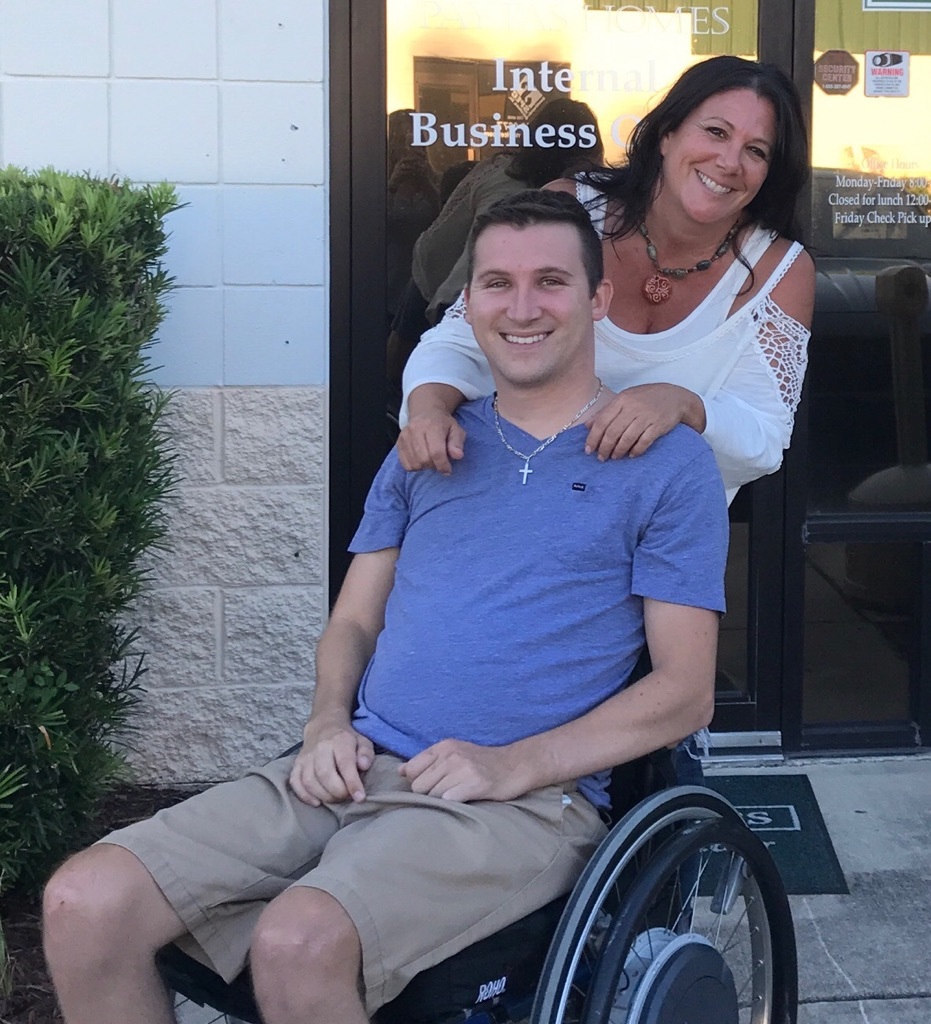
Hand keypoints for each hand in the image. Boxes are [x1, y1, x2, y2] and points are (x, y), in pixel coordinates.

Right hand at [288, 716, 374, 806]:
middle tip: (347, 797)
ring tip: (335, 799)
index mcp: (339, 740)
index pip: (345, 763)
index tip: (360, 798)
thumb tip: (364, 766)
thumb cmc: (347, 740)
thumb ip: (366, 753)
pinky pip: (295, 782)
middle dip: (338, 792)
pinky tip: (317, 803)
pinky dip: (304, 795)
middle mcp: (320, 747)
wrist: (324, 726)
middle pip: (324, 774)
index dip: (352, 782)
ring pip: (309, 780)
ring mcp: (306, 756)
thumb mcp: (363, 741)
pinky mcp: (297, 764)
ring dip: (323, 796)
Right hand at [396, 410, 465, 473]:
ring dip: (424, 467)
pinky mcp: (399, 442)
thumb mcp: (456, 430)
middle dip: (434, 466)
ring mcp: (405, 436)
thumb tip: (458, 455)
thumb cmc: (443, 424)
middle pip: (424, 459)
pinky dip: (415, 466)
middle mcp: (416, 430)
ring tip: (430, 459)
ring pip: (414, 463)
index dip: (443, 465)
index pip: (436, 452)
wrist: (426, 412)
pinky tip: (421, 460)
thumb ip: (457, 443)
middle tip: (439, 462)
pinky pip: (405, 464)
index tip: (448, 470)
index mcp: (432, 426)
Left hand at [399, 739, 529, 801]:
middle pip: (419, 786)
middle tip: (445, 794)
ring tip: (456, 797)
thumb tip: (400, 771)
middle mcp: (451, 756)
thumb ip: (426, 761)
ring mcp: (463, 769)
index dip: (417, 782)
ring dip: (441, 802)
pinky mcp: (475, 784)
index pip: (411, 770)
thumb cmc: (480, 762)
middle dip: (427, 795)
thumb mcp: (452, 753)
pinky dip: (452, 805)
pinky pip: (449, 800)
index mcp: (443, 747)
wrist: (515, 765)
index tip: (430, 786)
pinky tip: (462, 801)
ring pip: (433, 796)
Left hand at [584, 384, 703, 460]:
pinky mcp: (658, 426)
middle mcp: (633, 408)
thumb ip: (606, 411)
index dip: (593, 438)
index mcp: (622, 400)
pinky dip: (636, 450)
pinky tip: (632, 455)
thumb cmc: (646, 398)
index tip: (589, 450)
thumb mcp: (625, 399)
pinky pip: (644, 442)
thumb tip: (587, 426)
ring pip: (627, 438)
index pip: (602, 422)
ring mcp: (646, 417)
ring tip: (614, 457)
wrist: (676, 397)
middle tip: (601, 458)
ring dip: (618, 451)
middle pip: (613, 432)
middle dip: (604, 448)